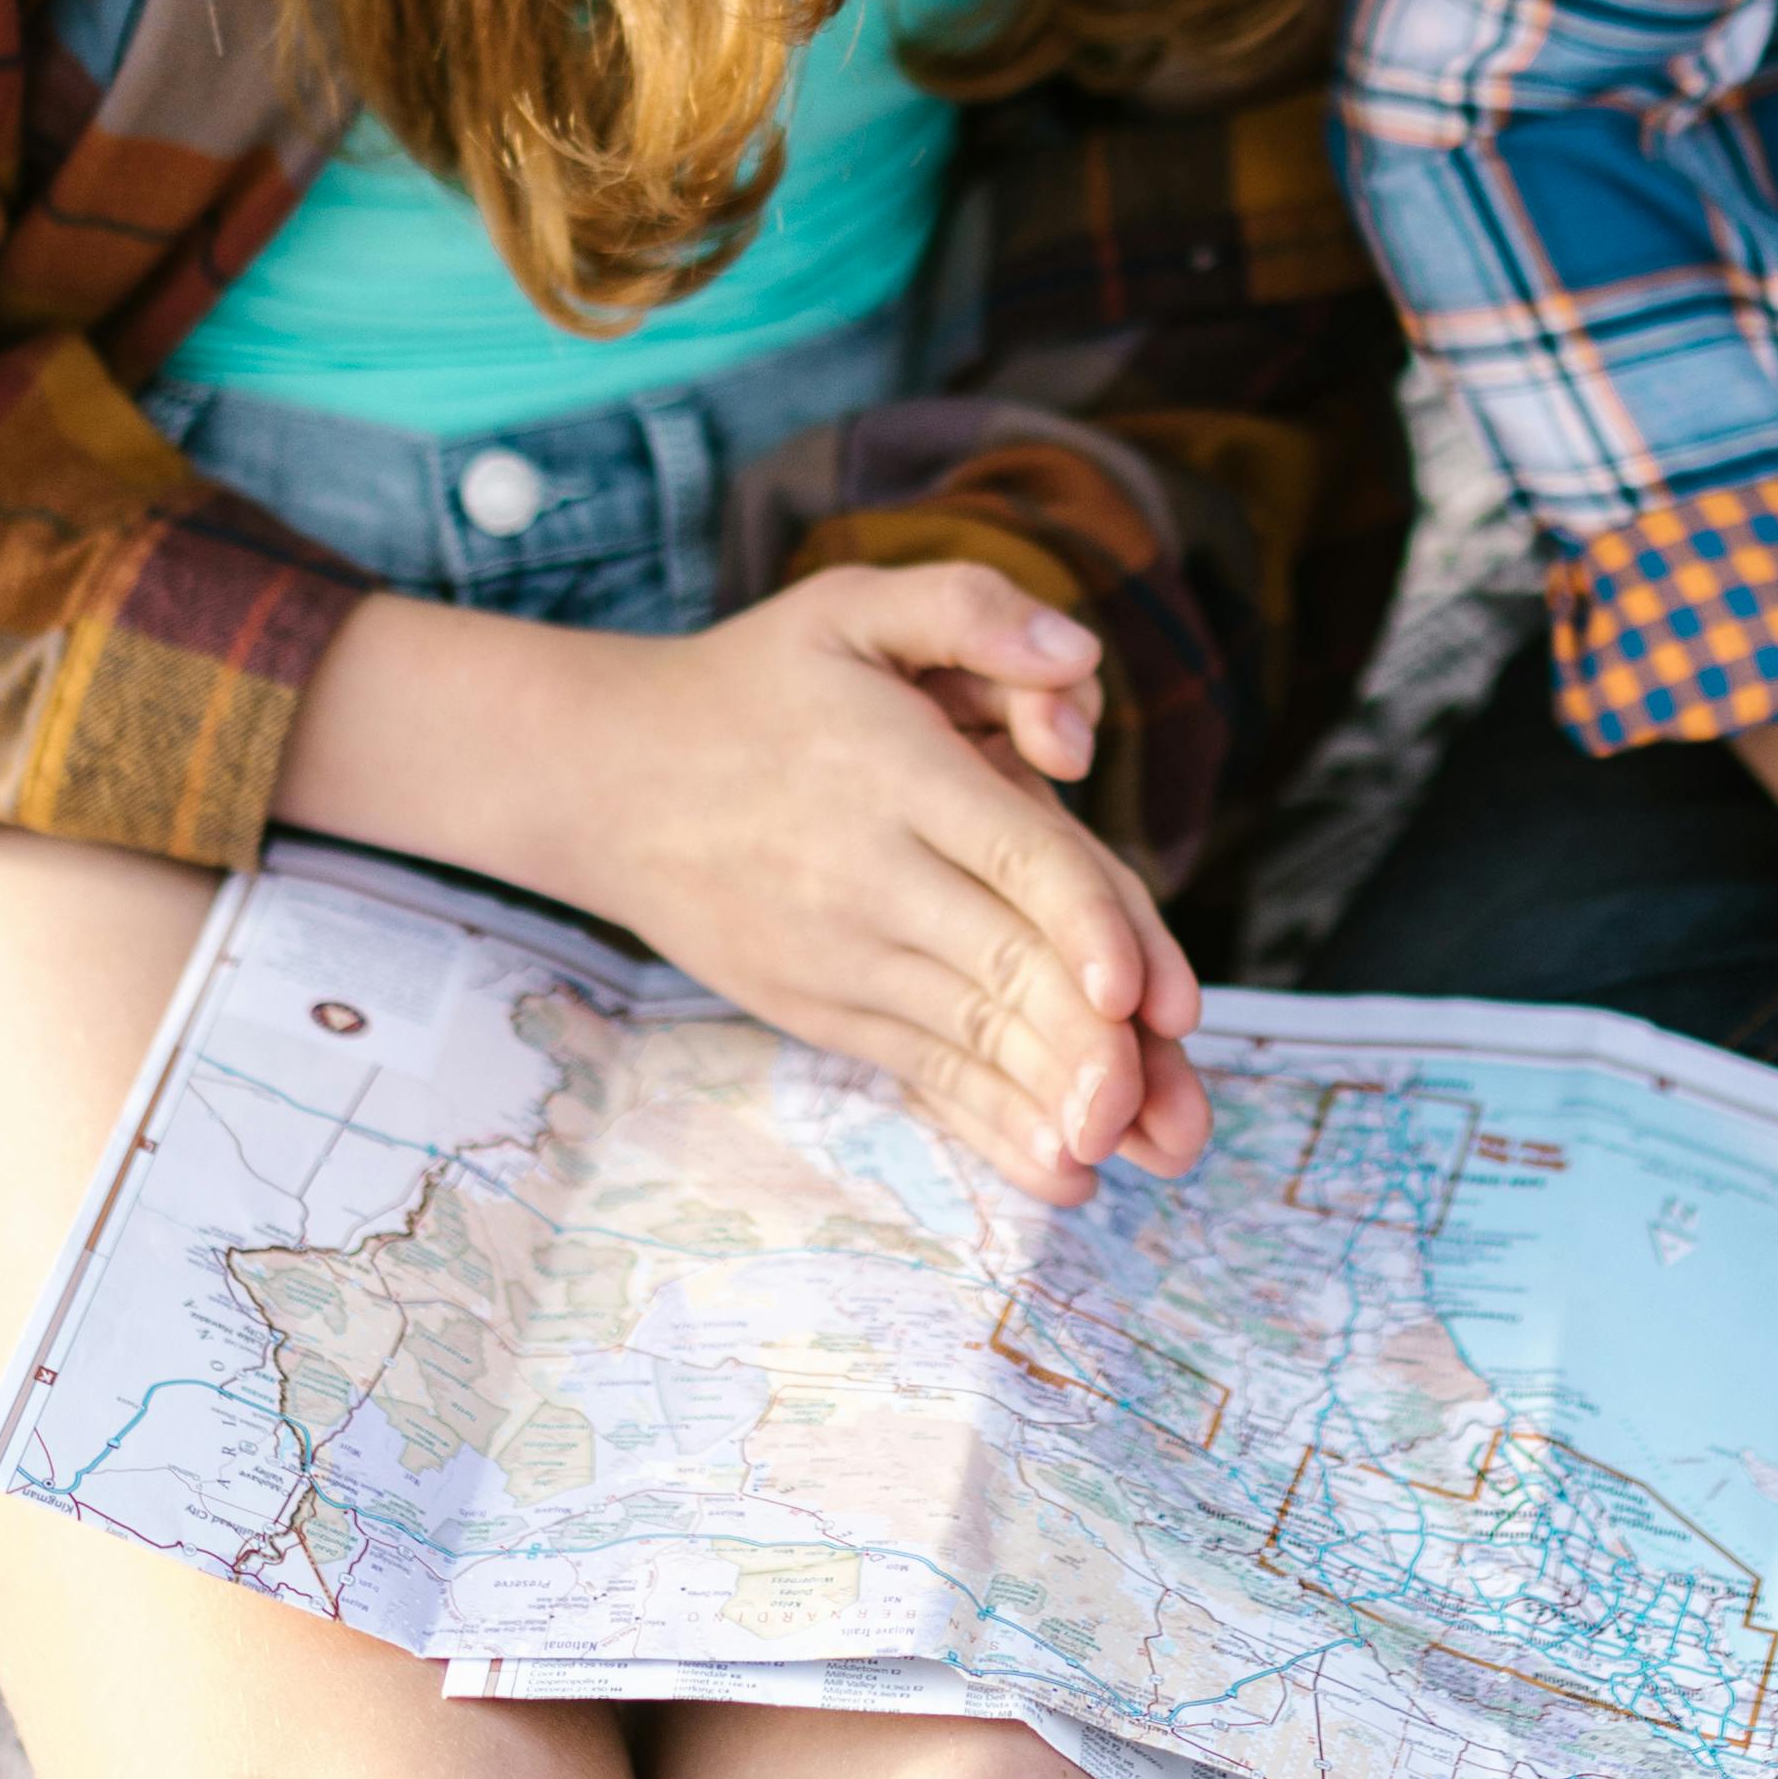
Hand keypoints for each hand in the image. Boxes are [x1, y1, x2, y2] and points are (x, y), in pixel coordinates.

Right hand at [289, 564, 1205, 1207]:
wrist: (607, 780)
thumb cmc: (759, 684)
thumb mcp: (852, 605)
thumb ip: (970, 608)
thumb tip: (1082, 656)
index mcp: (900, 773)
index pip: (1017, 856)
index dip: (1088, 927)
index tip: (1140, 1000)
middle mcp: (872, 875)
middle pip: (1007, 969)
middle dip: (1092, 1052)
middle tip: (1170, 1123)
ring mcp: (842, 955)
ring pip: (973, 1037)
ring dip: (1059, 1103)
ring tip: (1140, 1154)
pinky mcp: (824, 1008)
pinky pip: (925, 1071)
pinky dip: (994, 1126)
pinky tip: (1063, 1173)